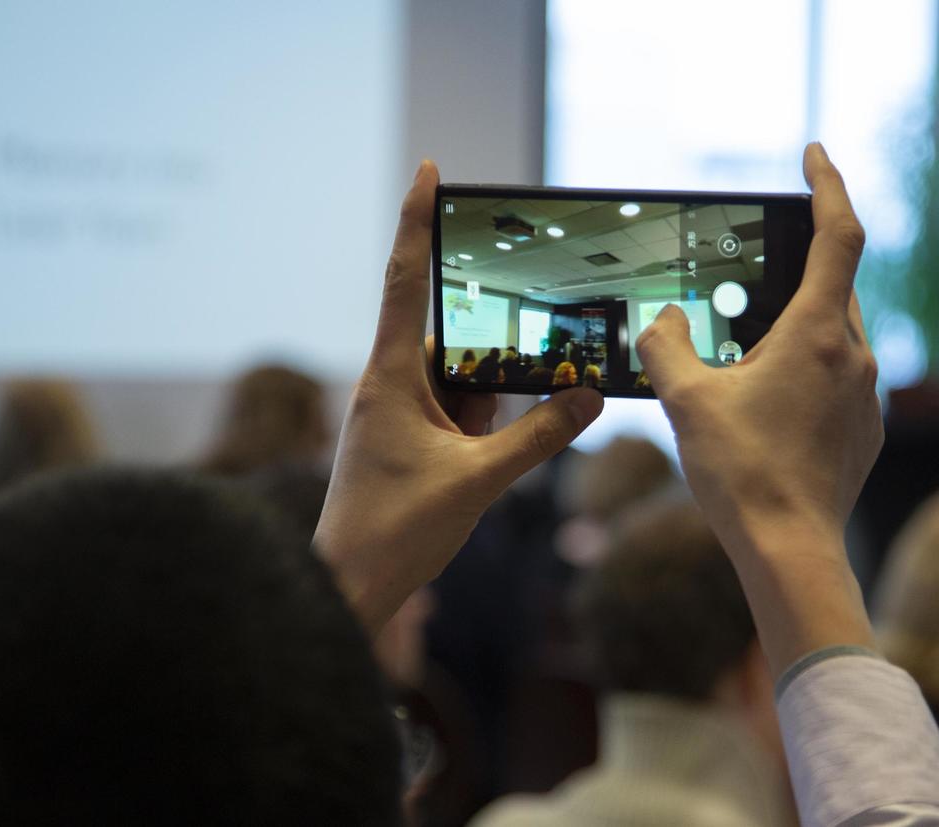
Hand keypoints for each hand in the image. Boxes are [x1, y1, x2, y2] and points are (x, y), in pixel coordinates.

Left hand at [314, 160, 603, 632]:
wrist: (349, 589)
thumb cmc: (394, 533)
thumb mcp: (479, 482)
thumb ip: (538, 438)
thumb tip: (589, 398)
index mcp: (390, 378)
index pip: (405, 280)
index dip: (416, 222)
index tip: (428, 172)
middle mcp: (390, 386)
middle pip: (450, 336)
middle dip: (492, 350)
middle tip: (520, 358)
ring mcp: (399, 415)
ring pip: (460, 380)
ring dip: (491, 400)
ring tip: (506, 431)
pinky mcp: (410, 442)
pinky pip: (458, 413)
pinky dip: (485, 423)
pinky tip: (500, 450)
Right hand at [636, 143, 882, 672]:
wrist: (790, 550)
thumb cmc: (741, 473)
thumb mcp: (685, 401)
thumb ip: (667, 346)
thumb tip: (665, 319)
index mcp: (818, 332)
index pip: (839, 234)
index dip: (828, 185)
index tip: (814, 154)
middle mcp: (854, 355)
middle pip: (837, 285)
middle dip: (802, 268)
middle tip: (758, 272)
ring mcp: (867, 397)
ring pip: (838, 335)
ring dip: (801, 327)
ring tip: (751, 353)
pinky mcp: (866, 432)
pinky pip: (840, 379)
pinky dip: (810, 371)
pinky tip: (770, 404)